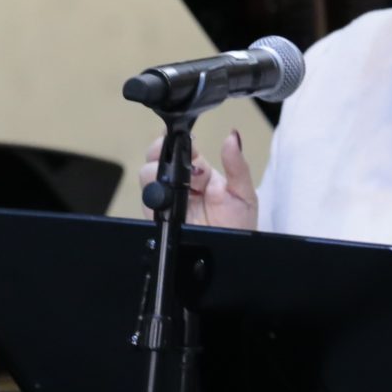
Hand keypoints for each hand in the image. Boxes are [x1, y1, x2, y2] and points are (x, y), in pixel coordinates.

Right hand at [138, 128, 256, 229]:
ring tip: (180, 185)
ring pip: (148, 176)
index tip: (183, 140)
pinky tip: (170, 198)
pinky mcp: (158, 217)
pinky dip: (154, 196)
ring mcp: (168, 200)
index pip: (181, 149)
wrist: (229, 255)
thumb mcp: (244, 193)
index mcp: (200, 173)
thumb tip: (233, 135)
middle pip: (158, 158)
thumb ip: (237, 165)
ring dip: (159, 174)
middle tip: (174, 160)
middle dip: (161, 153)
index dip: (178, 141)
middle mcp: (180, 183)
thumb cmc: (239, 225)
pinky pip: (148, 201)